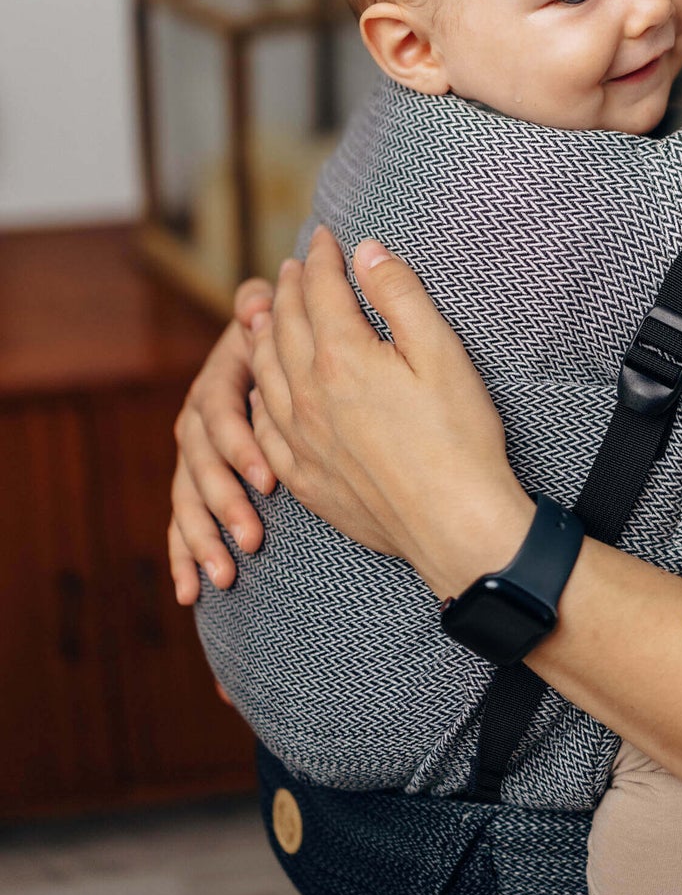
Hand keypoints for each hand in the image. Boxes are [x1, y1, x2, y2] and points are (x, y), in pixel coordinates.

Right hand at [167, 278, 277, 604]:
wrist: (276, 354)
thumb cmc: (287, 337)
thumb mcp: (276, 318)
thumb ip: (263, 309)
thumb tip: (256, 302)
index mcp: (218, 381)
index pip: (221, 412)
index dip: (240, 445)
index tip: (270, 480)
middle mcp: (197, 419)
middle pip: (198, 464)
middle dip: (223, 504)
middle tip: (253, 538)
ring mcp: (193, 455)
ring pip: (187, 498)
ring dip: (202, 538)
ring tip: (224, 577)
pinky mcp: (195, 484)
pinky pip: (181, 521)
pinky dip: (183, 556)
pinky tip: (190, 593)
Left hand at [248, 228, 532, 599]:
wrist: (455, 524)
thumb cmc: (458, 435)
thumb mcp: (441, 352)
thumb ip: (400, 294)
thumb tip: (366, 251)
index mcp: (343, 358)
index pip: (320, 290)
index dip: (322, 258)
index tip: (325, 237)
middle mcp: (309, 396)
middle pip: (285, 326)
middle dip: (289, 289)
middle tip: (294, 266)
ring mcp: (302, 441)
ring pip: (266, 373)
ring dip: (265, 335)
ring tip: (268, 314)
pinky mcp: (306, 479)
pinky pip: (265, 427)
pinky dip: (260, 396)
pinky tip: (266, 390)